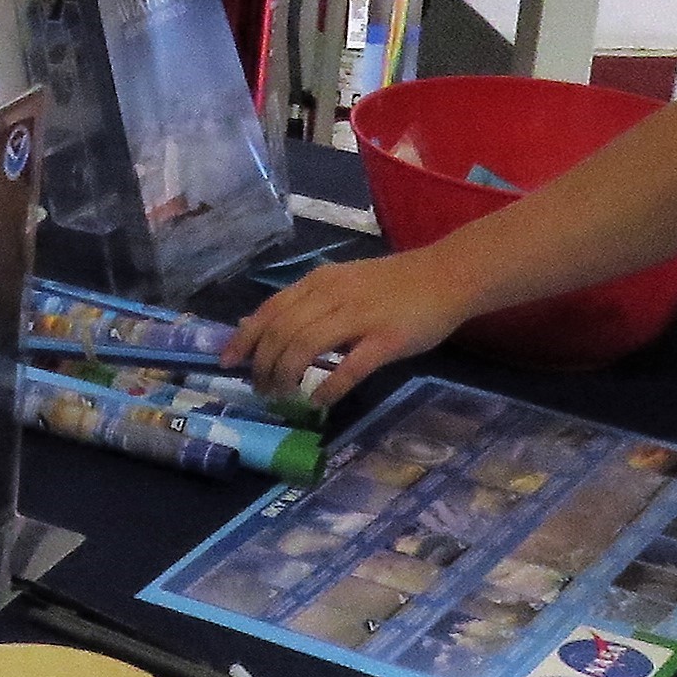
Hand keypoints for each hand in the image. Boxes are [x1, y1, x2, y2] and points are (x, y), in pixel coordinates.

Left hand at [227, 248, 471, 408]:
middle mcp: (333, 295)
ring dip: (287, 377)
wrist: (447, 275)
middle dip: (263, 366)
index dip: (245, 339)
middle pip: (281, 332)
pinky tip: (318, 401)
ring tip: (283, 397)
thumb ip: (306, 303)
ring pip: (305, 348)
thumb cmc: (392, 285)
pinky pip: (349, 367)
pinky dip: (328, 386)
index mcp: (319, 282)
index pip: (270, 311)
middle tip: (262, 390)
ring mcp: (360, 317)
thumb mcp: (341, 283)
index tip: (228, 363)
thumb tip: (263, 327)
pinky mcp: (385, 340)